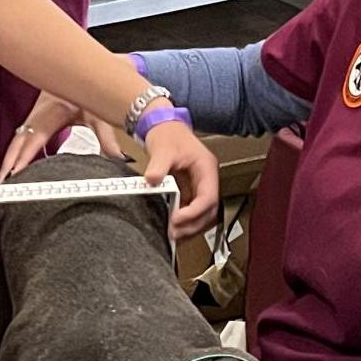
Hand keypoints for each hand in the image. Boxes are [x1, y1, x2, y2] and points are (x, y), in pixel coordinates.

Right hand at [0, 91, 125, 177]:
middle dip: (9, 161)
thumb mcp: (99, 115)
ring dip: (10, 158)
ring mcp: (35, 116)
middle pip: (19, 140)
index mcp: (53, 112)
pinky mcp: (35, 119)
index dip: (24, 155)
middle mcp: (40, 114)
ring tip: (4, 178)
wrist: (82, 73)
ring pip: (17, 139)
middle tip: (2, 182)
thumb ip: (107, 139)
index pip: (35, 137)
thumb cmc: (87, 90)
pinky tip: (17, 165)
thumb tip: (118, 158)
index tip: (15, 170)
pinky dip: (17, 151)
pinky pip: (22, 137)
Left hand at [143, 118, 218, 239]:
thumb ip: (158, 166)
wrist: (163, 127)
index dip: (195, 212)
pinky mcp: (190, 189)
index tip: (177, 220)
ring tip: (172, 234)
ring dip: (190, 225)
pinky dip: (184, 220)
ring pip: (202, 213)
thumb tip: (152, 180)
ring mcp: (200, 185)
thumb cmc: (168, 135)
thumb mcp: (163, 149)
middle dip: (193, 224)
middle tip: (174, 233)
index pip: (208, 197)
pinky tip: (171, 226)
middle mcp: (207, 179)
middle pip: (209, 210)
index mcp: (207, 168)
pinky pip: (191, 209)